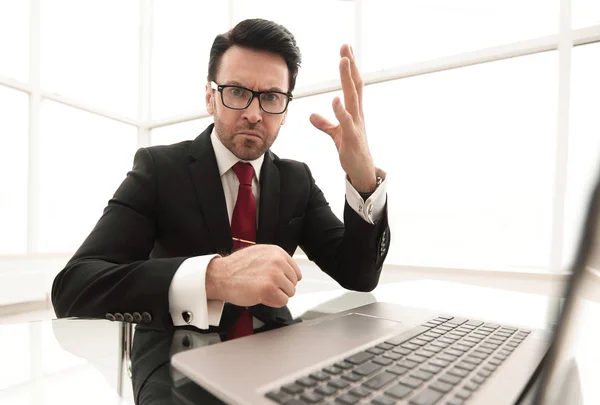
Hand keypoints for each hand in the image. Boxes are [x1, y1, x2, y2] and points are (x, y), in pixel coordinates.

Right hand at [205, 244, 301, 307]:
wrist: (220, 276)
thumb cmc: (235, 267)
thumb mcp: (259, 254)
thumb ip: (275, 260)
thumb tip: (288, 270)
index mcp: (277, 252)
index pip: (295, 272)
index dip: (285, 280)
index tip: (276, 282)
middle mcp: (278, 261)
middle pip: (293, 283)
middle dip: (281, 288)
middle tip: (265, 286)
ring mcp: (274, 275)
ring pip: (290, 293)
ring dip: (277, 295)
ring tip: (262, 290)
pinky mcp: (269, 289)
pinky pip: (282, 302)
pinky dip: (273, 302)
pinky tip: (261, 297)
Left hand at [310, 44, 376, 192]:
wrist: (362, 170)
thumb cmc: (352, 150)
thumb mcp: (336, 134)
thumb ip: (324, 123)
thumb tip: (312, 115)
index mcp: (354, 111)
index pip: (353, 84)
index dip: (350, 67)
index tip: (346, 50)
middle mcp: (357, 114)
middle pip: (355, 85)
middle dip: (350, 65)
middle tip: (346, 46)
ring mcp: (356, 124)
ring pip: (352, 97)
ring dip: (347, 79)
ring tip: (343, 62)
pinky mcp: (352, 137)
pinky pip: (346, 122)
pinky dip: (341, 110)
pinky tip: (335, 99)